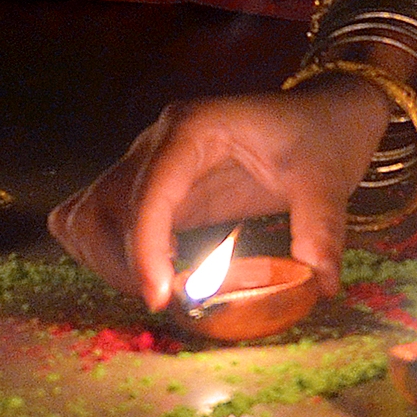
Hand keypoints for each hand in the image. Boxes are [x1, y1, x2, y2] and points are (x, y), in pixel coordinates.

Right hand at [49, 78, 388, 307]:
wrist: (323, 116)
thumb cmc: (322, 138)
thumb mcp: (328, 180)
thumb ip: (321, 229)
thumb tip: (318, 284)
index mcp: (193, 130)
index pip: (147, 192)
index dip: (145, 249)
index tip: (160, 297)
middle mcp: (157, 143)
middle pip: (101, 208)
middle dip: (124, 263)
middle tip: (171, 299)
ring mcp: (148, 165)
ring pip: (88, 217)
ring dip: (111, 262)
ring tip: (163, 290)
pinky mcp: (153, 189)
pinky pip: (101, 221)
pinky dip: (112, 254)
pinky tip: (158, 273)